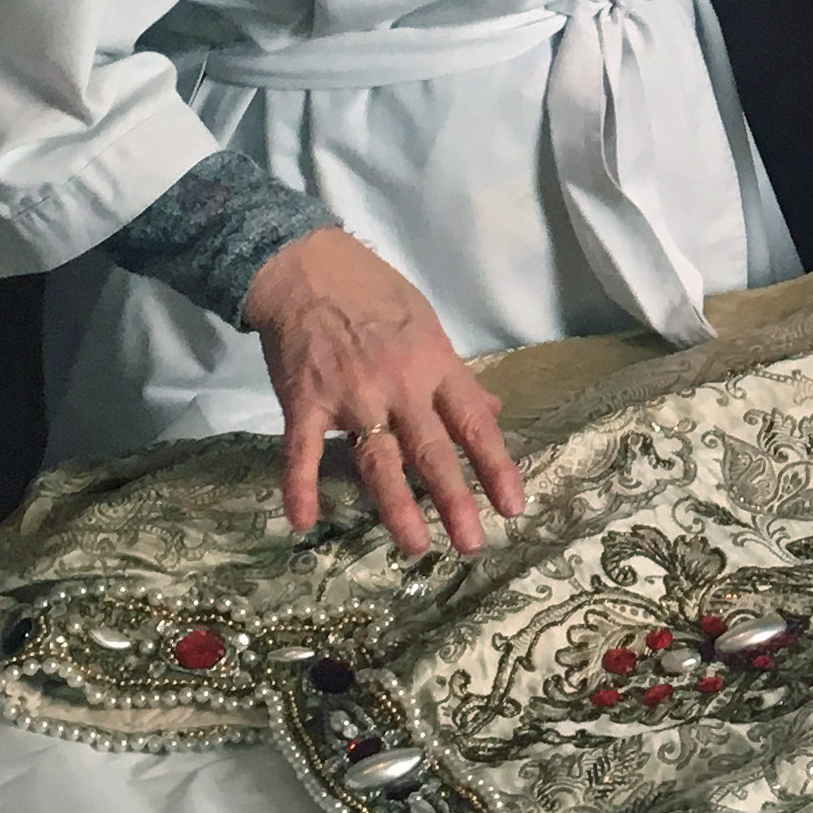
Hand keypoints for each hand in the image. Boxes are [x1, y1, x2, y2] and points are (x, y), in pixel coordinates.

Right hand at [240, 228, 525, 554]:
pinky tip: (302, 520)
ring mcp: (350, 396)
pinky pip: (303, 450)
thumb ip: (456, 376)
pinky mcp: (304, 401)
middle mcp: (399, 386)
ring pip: (378, 459)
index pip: (474, 423)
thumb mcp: (429, 326)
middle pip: (432, 450)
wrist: (306, 266)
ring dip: (396, 506)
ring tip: (416, 545)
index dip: (496, 467)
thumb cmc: (374, 293)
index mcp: (435, 365)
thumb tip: (494, 410)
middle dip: (454, 499)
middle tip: (472, 544)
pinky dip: (299, 485)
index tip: (513, 507)